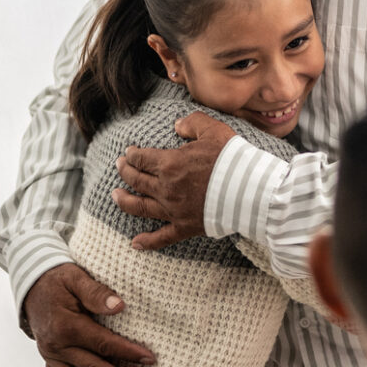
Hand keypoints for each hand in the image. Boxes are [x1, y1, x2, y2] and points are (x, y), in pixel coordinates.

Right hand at [22, 263, 155, 366]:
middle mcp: (57, 345)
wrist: (31, 281)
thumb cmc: (59, 278)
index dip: (127, 351)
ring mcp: (50, 353)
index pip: (103, 343)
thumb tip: (119, 306)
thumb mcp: (77, 277)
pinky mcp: (47, 356)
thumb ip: (97, 293)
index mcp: (68, 326)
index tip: (150, 359)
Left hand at [112, 111, 232, 248]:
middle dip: (125, 171)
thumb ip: (193, 123)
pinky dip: (147, 241)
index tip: (129, 152)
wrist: (251, 190)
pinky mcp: (184, 227)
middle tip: (120, 166)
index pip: (141, 158)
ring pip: (140, 207)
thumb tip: (177, 125)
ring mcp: (173, 210)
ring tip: (115, 196)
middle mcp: (166, 188)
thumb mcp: (214, 130)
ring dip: (124, 201)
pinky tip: (135, 243)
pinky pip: (161, 237)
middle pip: (136, 180)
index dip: (132, 154)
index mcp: (170, 164)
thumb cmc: (233, 159)